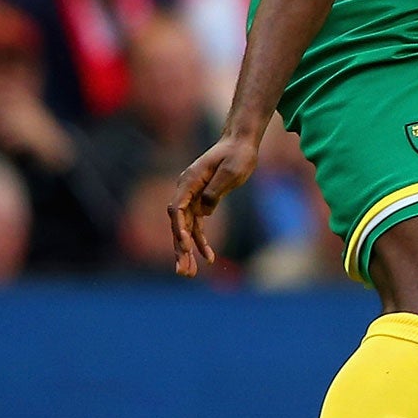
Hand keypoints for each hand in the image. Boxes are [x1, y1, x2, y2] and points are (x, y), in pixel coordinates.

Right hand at [169, 133, 259, 277]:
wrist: (240, 143)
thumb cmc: (237, 155)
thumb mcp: (231, 171)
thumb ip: (215, 191)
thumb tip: (203, 212)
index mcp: (189, 181)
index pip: (177, 210)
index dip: (180, 229)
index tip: (186, 246)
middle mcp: (186, 190)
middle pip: (178, 224)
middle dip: (180, 249)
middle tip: (183, 272)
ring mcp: (192, 197)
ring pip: (186, 229)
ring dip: (188, 251)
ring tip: (190, 273)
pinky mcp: (201, 201)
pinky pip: (197, 226)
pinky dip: (201, 242)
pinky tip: (208, 257)